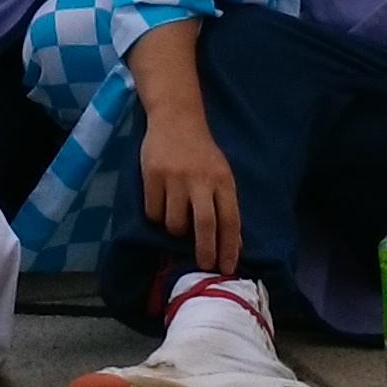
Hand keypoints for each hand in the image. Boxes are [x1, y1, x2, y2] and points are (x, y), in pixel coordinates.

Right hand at [140, 104, 242, 274]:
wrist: (176, 118)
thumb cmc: (202, 152)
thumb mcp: (221, 175)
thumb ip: (226, 206)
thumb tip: (235, 244)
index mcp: (222, 179)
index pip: (229, 219)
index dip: (229, 247)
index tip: (227, 268)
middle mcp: (200, 179)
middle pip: (204, 224)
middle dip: (205, 251)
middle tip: (204, 266)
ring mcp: (174, 177)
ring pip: (174, 223)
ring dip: (176, 231)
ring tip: (177, 222)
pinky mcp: (151, 175)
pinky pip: (153, 212)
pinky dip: (157, 218)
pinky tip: (161, 208)